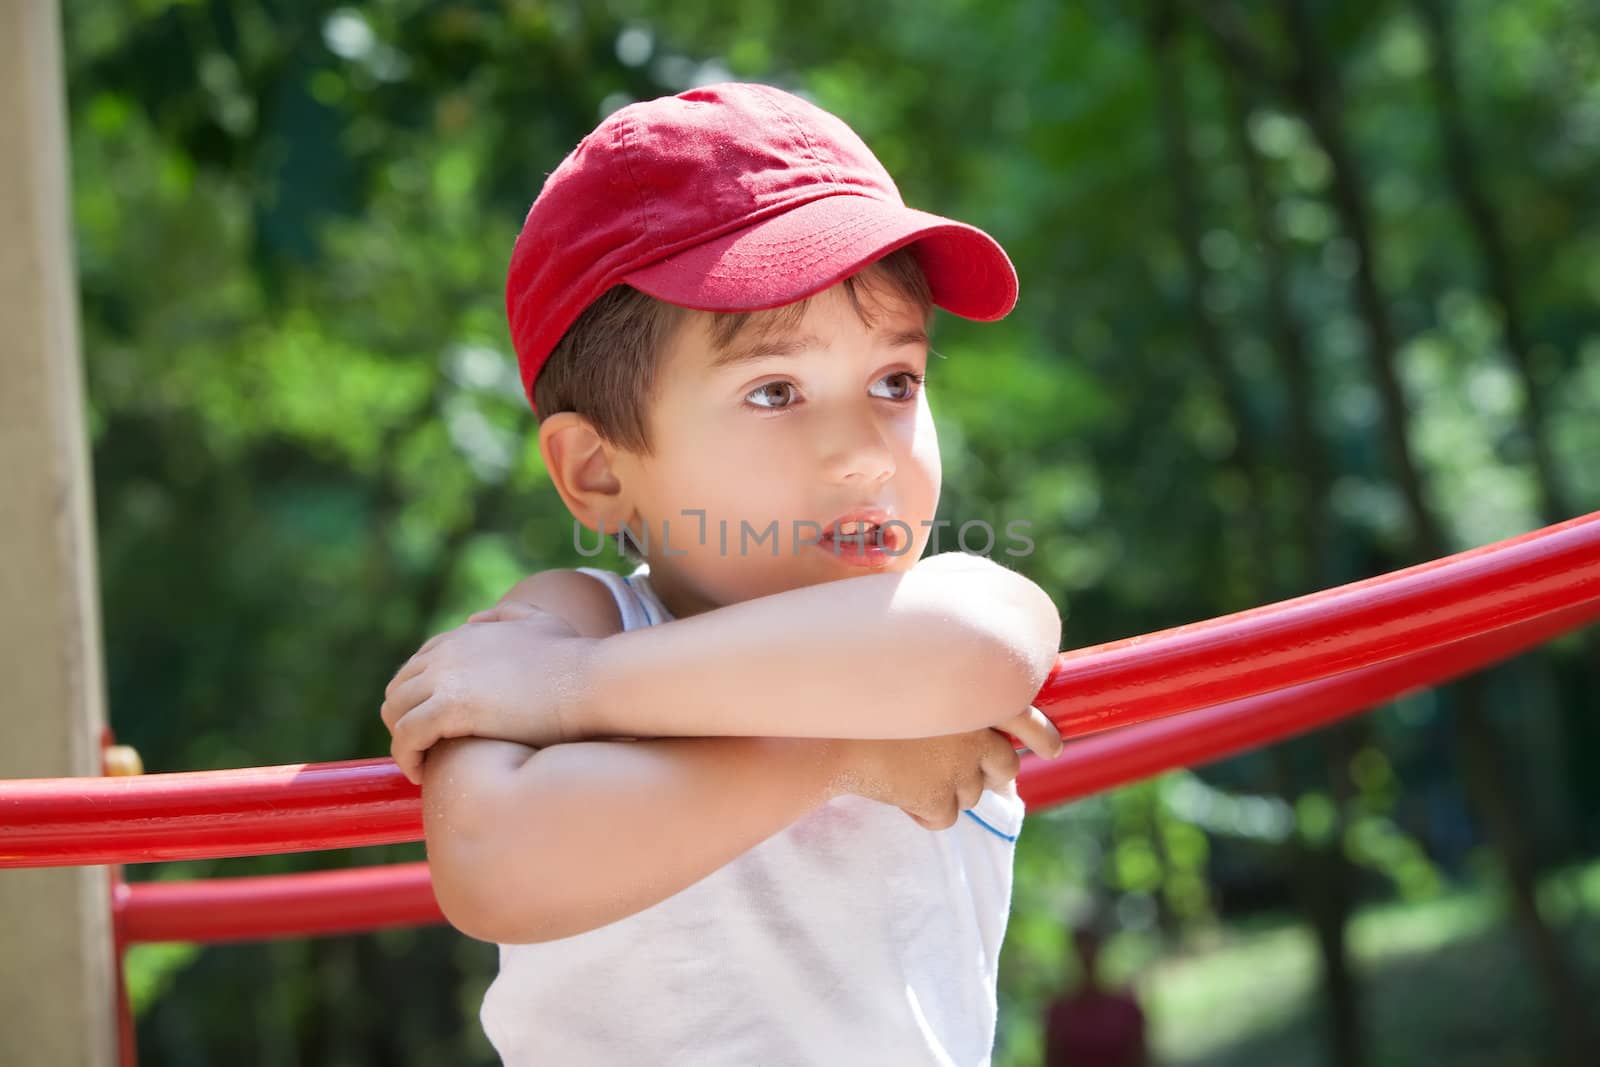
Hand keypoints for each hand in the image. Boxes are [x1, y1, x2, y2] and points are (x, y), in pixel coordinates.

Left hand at [380, 602, 593, 784]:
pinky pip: (405, 737)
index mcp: (463, 635)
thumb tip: (473, 620)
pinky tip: (420, 774)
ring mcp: (445, 678)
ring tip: (419, 764)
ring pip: (395, 714)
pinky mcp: (449, 708)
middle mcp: (446, 652)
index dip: (418, 697)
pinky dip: (406, 757)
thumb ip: (506, 615)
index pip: (417, 665)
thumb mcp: (541, 621)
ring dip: (402, 741)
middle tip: (422, 749)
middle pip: (398, 689)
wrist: (590, 681)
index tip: (431, 723)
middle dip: (403, 719)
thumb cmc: (575, 658)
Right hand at [832, 706, 1061, 829]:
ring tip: (909, 770)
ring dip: (950, 788)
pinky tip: (898, 794)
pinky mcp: (936, 798)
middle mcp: (973, 731)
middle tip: (960, 768)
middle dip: (989, 771)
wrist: (822, 734)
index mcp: (972, 693)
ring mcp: (957, 767)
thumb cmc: (862, 700)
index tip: (1053, 748)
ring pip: (972, 793)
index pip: (1027, 716)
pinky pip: (945, 817)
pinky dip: (925, 811)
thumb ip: (950, 699)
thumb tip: (987, 739)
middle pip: (1005, 766)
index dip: (1042, 735)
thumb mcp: (912, 684)